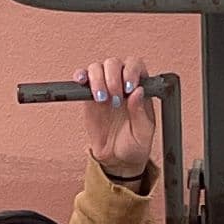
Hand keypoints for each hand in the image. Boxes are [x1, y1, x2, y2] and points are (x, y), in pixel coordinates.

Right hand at [82, 53, 157, 185]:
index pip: (136, 66)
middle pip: (114, 63)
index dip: (131, 71)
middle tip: (114, 99)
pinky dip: (80, 76)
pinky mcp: (88, 97)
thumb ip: (141, 113)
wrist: (117, 160)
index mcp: (139, 90)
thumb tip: (137, 92)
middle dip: (113, 78)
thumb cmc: (134, 145)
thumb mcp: (143, 133)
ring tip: (101, 99)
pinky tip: (81, 82)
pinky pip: (82, 80)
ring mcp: (104, 88)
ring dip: (98, 80)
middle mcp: (121, 84)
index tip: (128, 88)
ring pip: (97, 68)